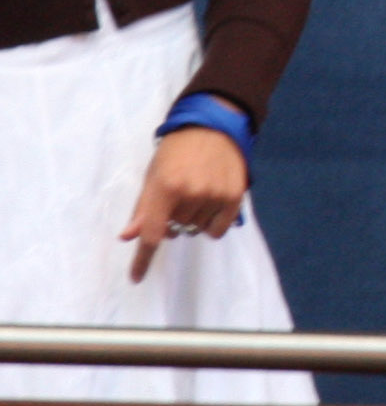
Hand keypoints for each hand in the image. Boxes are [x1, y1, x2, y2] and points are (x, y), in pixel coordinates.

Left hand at [120, 125, 248, 282]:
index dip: (142, 259)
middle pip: (175, 230)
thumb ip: (143, 208)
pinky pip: (218, 230)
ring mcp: (215, 195)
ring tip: (197, 194)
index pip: (152, 233)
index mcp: (165, 188)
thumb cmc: (176, 151)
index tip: (136, 278)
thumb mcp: (153, 176)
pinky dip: (211, 224)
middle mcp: (191, 194)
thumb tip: (129, 237)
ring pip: (196, 230)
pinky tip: (210, 205)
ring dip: (192, 220)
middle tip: (177, 199)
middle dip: (172, 220)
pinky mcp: (235, 196)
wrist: (213, 127)